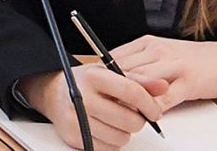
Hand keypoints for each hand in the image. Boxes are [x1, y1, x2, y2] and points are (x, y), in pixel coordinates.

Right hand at [18, 64, 167, 150]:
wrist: (54, 94)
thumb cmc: (86, 83)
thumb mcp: (110, 73)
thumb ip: (138, 80)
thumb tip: (163, 86)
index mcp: (93, 77)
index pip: (132, 92)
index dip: (150, 105)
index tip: (155, 111)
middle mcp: (81, 97)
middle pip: (130, 120)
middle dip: (137, 120)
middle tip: (130, 114)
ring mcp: (75, 118)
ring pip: (122, 138)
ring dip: (124, 132)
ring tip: (114, 120)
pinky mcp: (73, 136)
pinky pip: (109, 148)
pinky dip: (112, 142)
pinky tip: (104, 129)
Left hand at [109, 36, 216, 107]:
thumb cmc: (192, 59)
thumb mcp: (159, 53)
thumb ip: (137, 63)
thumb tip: (109, 77)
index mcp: (146, 43)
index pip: (113, 58)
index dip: (101, 76)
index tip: (93, 89)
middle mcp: (157, 51)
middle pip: (123, 71)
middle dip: (111, 89)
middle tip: (102, 105)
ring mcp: (173, 66)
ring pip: (141, 84)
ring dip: (130, 101)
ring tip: (122, 112)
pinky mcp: (189, 83)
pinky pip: (164, 98)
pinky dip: (153, 109)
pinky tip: (148, 116)